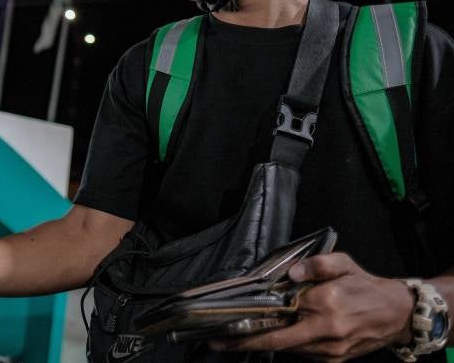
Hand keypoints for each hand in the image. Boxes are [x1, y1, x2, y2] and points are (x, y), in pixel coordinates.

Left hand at [210, 252, 414, 361]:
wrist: (397, 314)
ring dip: (263, 344)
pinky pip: (302, 353)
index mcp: (327, 303)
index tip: (228, 318)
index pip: (281, 310)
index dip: (254, 316)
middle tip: (218, 342)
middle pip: (278, 340)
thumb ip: (316, 264)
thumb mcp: (344, 264)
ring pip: (288, 349)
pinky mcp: (334, 359)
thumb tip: (291, 273)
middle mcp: (327, 329)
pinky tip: (273, 336)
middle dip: (245, 342)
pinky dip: (286, 345)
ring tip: (237, 337)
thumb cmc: (366, 286)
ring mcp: (330, 349)